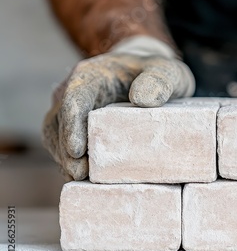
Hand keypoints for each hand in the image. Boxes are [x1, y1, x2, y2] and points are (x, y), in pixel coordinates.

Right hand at [42, 36, 194, 179]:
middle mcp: (74, 91)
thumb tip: (142, 100)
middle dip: (66, 149)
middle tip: (80, 174)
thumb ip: (159, 81)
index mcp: (92, 75)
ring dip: (65, 159)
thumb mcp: (166, 71)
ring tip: (80, 179)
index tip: (76, 149)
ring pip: (56, 136)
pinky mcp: (76, 126)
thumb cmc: (157, 73)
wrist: (150, 76)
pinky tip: (83, 179)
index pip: (74, 98)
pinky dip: (71, 162)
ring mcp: (72, 110)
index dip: (72, 124)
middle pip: (59, 121)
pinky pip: (65, 145)